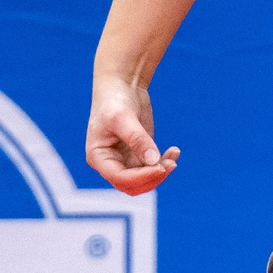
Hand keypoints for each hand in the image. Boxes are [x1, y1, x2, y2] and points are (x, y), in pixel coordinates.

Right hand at [86, 74, 179, 194]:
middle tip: (170, 165)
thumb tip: (153, 161)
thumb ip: (137, 139)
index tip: (160, 168)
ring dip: (161, 172)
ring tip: (173, 156)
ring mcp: (125, 161)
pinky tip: (174, 151)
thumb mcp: (123, 117)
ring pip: (144, 179)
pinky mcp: (139, 155)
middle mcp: (110, 163)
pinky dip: (165, 163)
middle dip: (152, 178)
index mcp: (98, 157)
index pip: (119, 178)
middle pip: (132, 184)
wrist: (121, 87)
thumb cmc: (115, 100)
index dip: (140, 177)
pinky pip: (153, 168)